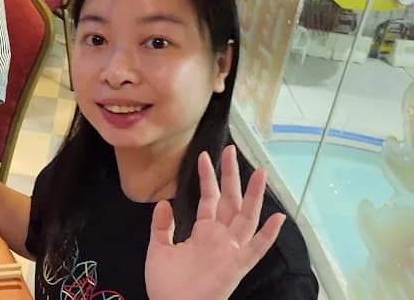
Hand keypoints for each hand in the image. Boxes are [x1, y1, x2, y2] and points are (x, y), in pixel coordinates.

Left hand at [145, 146, 285, 299]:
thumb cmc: (166, 285)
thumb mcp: (158, 249)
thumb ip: (161, 227)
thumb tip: (164, 202)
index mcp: (203, 232)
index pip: (209, 198)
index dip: (208, 178)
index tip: (204, 156)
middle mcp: (220, 237)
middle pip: (230, 200)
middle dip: (232, 175)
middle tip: (231, 150)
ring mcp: (230, 250)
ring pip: (246, 217)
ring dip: (254, 196)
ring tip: (260, 173)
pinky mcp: (236, 266)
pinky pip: (256, 249)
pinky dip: (268, 235)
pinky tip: (278, 218)